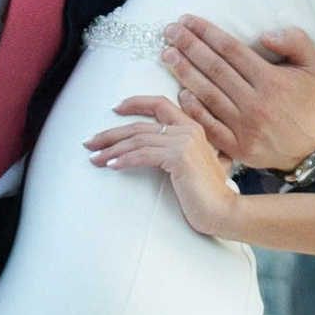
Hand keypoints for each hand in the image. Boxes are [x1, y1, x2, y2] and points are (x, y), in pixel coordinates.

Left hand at [83, 94, 245, 237]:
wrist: (224, 211)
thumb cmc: (209, 194)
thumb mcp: (199, 165)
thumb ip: (188, 152)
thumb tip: (162, 153)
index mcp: (192, 127)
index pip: (160, 104)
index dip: (135, 103)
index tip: (115, 107)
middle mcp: (188, 129)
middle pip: (140, 124)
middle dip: (111, 133)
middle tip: (90, 142)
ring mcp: (185, 141)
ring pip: (138, 139)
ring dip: (112, 149)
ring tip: (95, 158)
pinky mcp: (179, 157)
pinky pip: (143, 154)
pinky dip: (124, 159)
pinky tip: (112, 165)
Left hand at [158, 17, 314, 175]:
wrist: (308, 147)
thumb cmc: (303, 99)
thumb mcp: (311, 64)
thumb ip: (295, 41)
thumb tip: (266, 35)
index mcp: (271, 80)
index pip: (231, 50)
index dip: (207, 32)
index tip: (187, 20)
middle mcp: (256, 103)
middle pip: (215, 69)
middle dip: (189, 47)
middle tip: (169, 31)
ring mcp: (245, 127)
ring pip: (208, 94)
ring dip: (184, 72)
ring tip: (167, 54)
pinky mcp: (236, 147)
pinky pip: (209, 125)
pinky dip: (193, 109)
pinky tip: (179, 92)